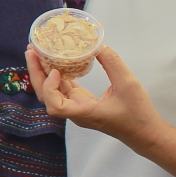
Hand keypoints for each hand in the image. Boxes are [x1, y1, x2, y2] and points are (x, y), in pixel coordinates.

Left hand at [23, 44, 165, 145]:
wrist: (144, 132)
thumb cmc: (137, 113)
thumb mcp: (128, 84)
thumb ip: (112, 63)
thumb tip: (97, 44)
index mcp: (83, 112)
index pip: (55, 107)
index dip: (49, 88)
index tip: (56, 71)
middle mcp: (75, 111)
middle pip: (46, 95)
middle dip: (36, 73)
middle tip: (31, 49)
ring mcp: (76, 107)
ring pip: (52, 90)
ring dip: (44, 71)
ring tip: (37, 50)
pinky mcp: (81, 102)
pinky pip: (63, 87)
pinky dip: (58, 74)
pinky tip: (56, 59)